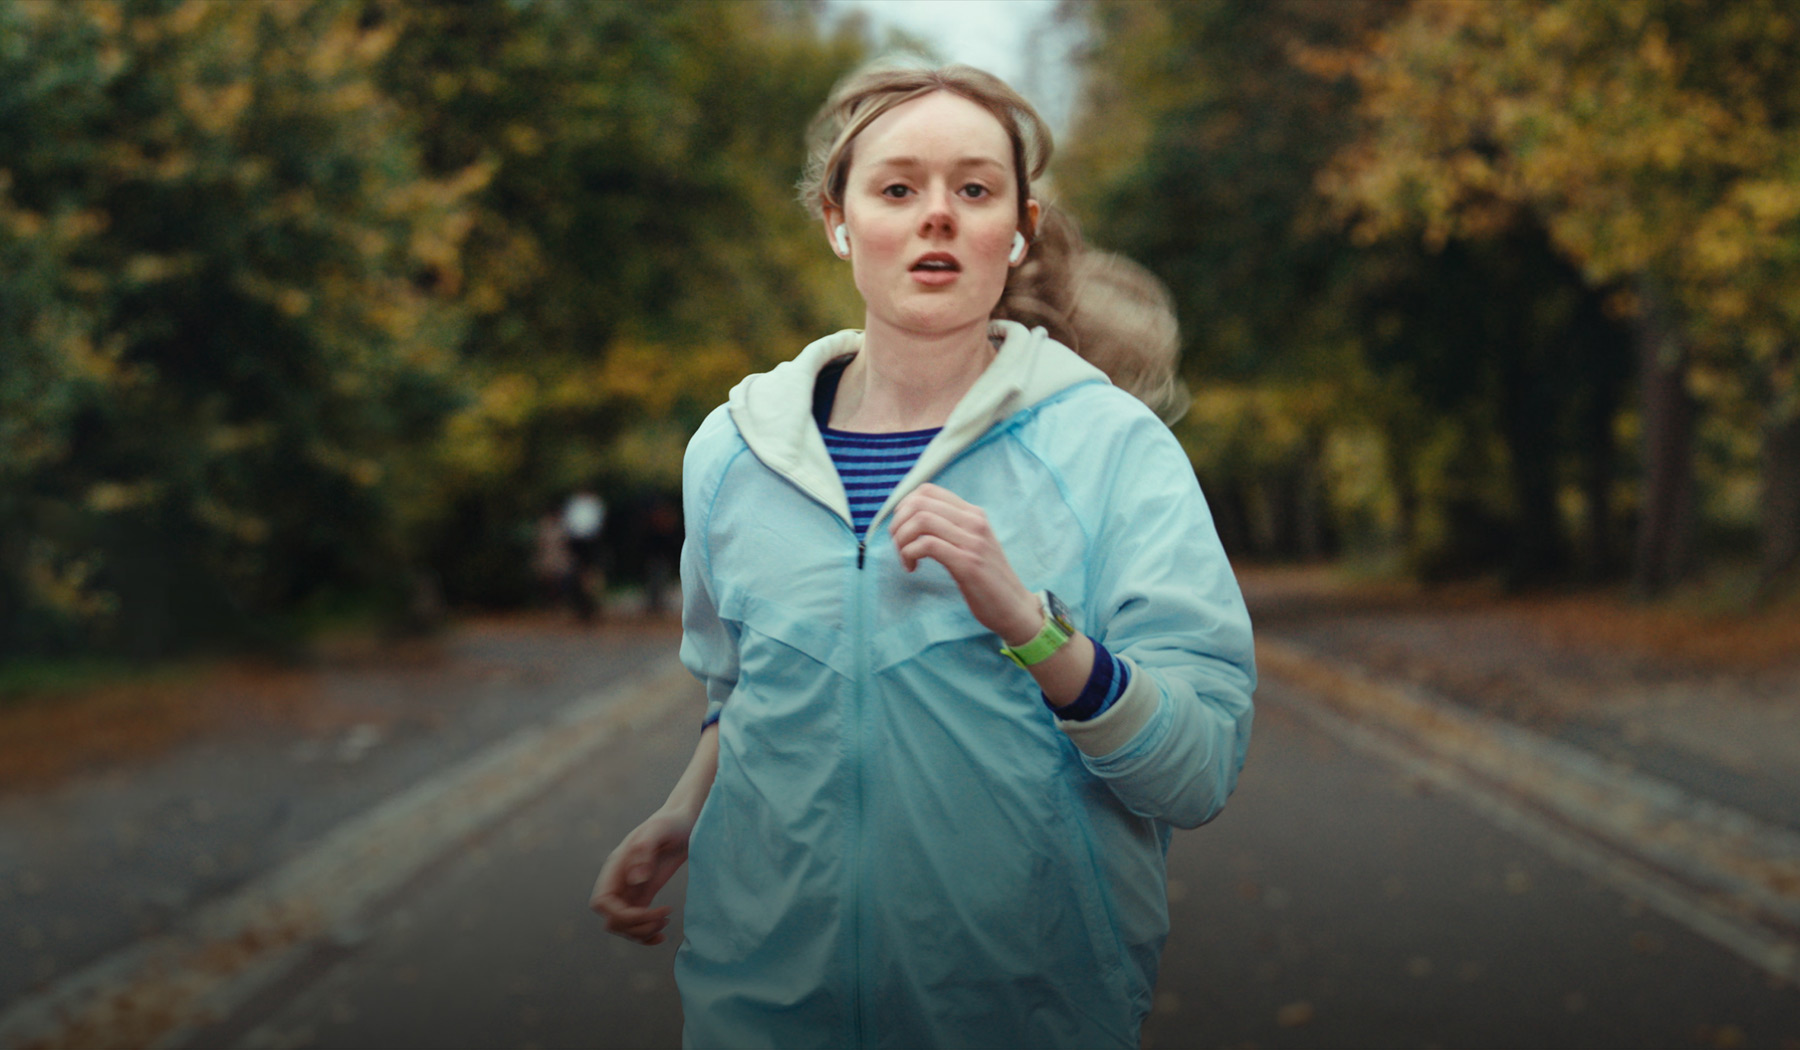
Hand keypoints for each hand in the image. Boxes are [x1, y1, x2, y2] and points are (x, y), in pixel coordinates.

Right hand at [589, 809, 692, 945]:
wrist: (685, 821)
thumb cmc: (672, 822)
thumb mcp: (659, 830)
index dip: (621, 915)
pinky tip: (663, 935)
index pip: (602, 902)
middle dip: (635, 926)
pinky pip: (636, 924)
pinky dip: (646, 935)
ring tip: (666, 921)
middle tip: (663, 916)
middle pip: (611, 920)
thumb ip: (645, 850)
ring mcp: (630, 890)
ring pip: (623, 926)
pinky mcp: (644, 895)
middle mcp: (619, 881)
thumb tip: (635, 879)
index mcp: (616, 866)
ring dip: (642, 932)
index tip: (648, 912)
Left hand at [888, 483, 1041, 644]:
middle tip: (898, 546)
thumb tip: (914, 521)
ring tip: (904, 558)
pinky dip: (910, 554)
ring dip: (902, 539)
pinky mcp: (967, 563)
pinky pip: (928, 545)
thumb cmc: (988, 580)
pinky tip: (912, 568)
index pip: (928, 491)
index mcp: (973, 514)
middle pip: (920, 502)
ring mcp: (972, 541)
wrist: (1015, 608)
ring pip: (921, 520)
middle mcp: (974, 522)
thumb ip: (951, 529)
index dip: (904, 506)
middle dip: (898, 524)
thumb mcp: (973, 545)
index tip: (902, 529)